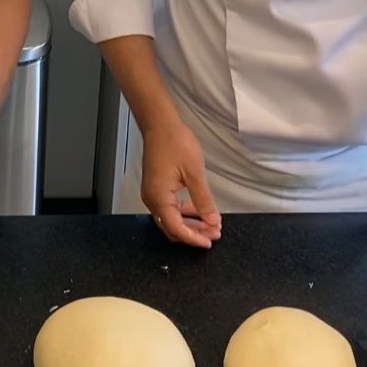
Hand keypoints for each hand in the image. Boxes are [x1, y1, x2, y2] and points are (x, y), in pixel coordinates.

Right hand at [140, 119, 221, 248]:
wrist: (160, 124)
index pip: (176, 228)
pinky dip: (183, 213)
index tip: (209, 241)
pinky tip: (197, 211)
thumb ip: (204, 200)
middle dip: (193, 233)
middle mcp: (152, 199)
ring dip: (190, 223)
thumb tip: (212, 221)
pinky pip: (169, 208)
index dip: (193, 238)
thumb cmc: (175, 143)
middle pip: (171, 227)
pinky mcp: (155, 187)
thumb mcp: (194, 173)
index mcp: (158, 198)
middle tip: (214, 233)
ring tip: (210, 224)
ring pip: (171, 219)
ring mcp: (152, 193)